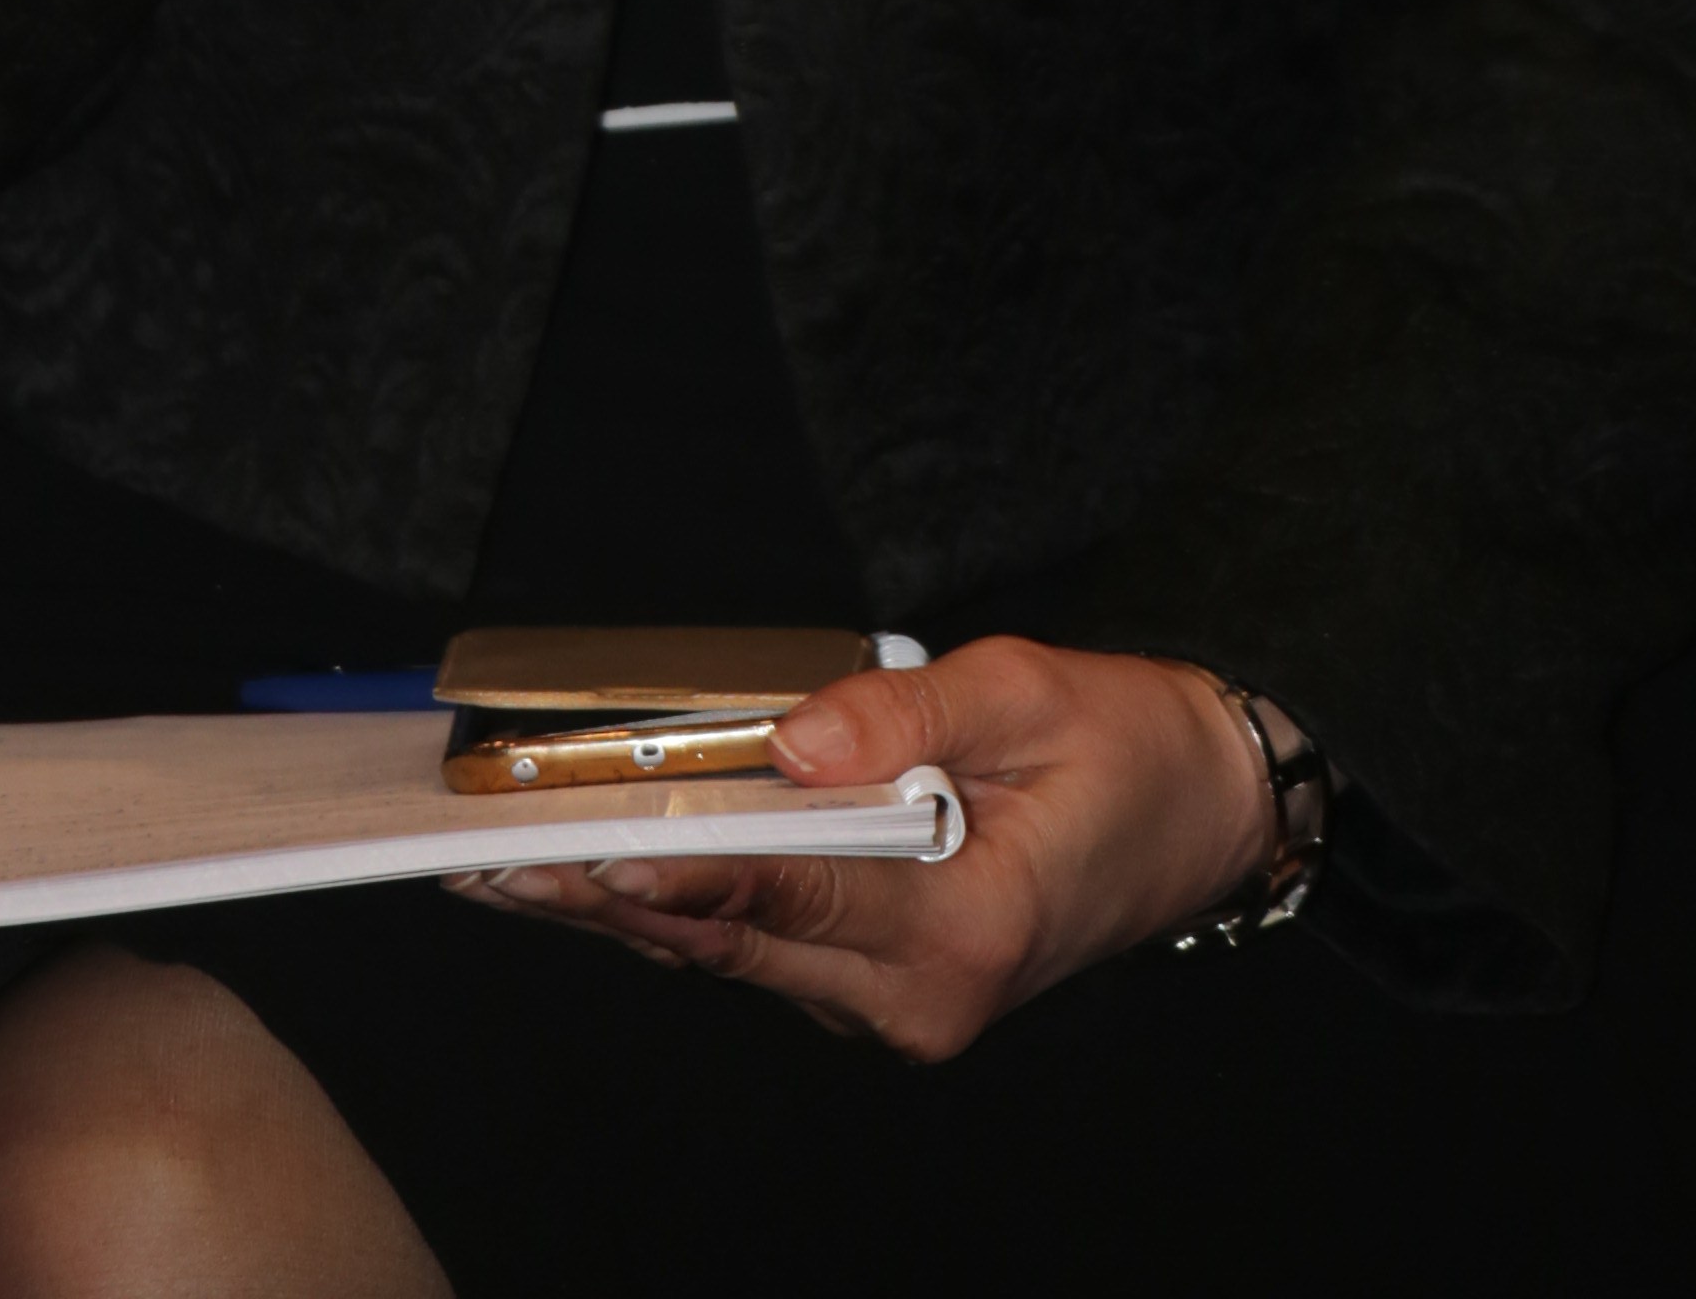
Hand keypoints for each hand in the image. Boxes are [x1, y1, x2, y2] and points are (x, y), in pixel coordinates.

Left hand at [456, 639, 1271, 1060]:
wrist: (1203, 815)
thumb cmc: (1127, 746)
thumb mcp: (1029, 690)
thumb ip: (907, 715)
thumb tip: (795, 736)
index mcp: (965, 933)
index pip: (796, 895)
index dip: (688, 872)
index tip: (593, 857)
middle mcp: (918, 997)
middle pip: (736, 940)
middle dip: (608, 901)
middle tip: (492, 867)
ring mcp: (895, 1005)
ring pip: (734, 953)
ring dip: (625, 909)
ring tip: (508, 872)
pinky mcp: (880, 987)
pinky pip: (763, 946)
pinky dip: (682, 908)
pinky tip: (601, 876)